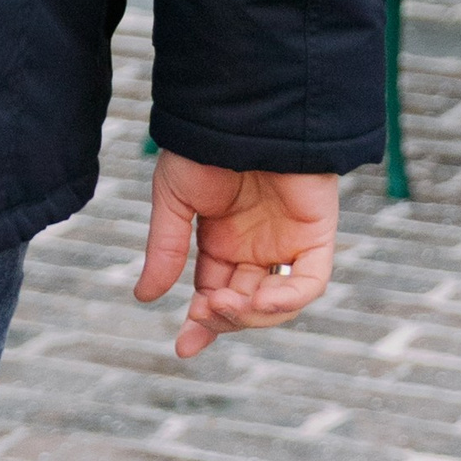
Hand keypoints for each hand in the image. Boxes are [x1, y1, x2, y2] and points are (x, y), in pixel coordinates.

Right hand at [136, 151, 339, 358]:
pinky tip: (259, 299)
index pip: (214, 293)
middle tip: (200, 317)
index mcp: (222, 240)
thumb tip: (144, 297)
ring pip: (276, 302)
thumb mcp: (174, 201)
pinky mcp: (316, 237)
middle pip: (244, 304)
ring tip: (219, 304)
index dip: (202, 324)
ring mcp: (287, 244)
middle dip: (222, 319)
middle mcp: (256, 248)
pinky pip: (308, 282)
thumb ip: (167, 249)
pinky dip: (286, 298)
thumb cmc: (204, 148)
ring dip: (249, 314)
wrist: (241, 112)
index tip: (183, 348)